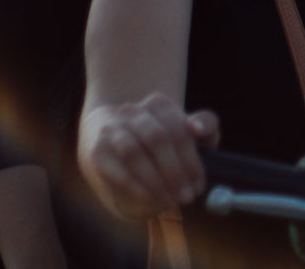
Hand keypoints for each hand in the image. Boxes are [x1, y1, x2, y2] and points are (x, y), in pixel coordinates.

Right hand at [78, 92, 218, 218]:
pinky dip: (134, 186)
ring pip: (133, 152)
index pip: (179, 129)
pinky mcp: (98, 151)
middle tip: (186, 197)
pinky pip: (114, 169)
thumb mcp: (189, 132)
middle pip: (157, 138)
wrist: (118, 142)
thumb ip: (205, 125)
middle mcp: (133, 111)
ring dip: (155, 180)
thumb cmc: (164, 141)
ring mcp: (112, 129)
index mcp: (159, 103)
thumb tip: (196, 127)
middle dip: (175, 172)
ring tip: (169, 201)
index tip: (199, 185)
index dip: (191, 161)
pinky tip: (149, 199)